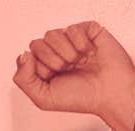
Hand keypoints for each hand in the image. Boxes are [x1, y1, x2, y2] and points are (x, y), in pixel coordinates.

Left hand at [12, 21, 134, 119]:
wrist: (111, 94)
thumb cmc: (82, 98)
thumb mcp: (44, 98)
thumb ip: (23, 79)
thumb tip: (23, 55)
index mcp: (45, 66)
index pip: (28, 57)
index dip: (40, 69)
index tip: (55, 79)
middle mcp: (56, 52)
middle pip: (37, 43)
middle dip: (52, 61)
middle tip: (69, 70)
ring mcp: (71, 41)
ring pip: (52, 34)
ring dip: (66, 53)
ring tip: (79, 63)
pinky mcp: (87, 31)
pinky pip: (72, 28)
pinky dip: (81, 44)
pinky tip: (90, 54)